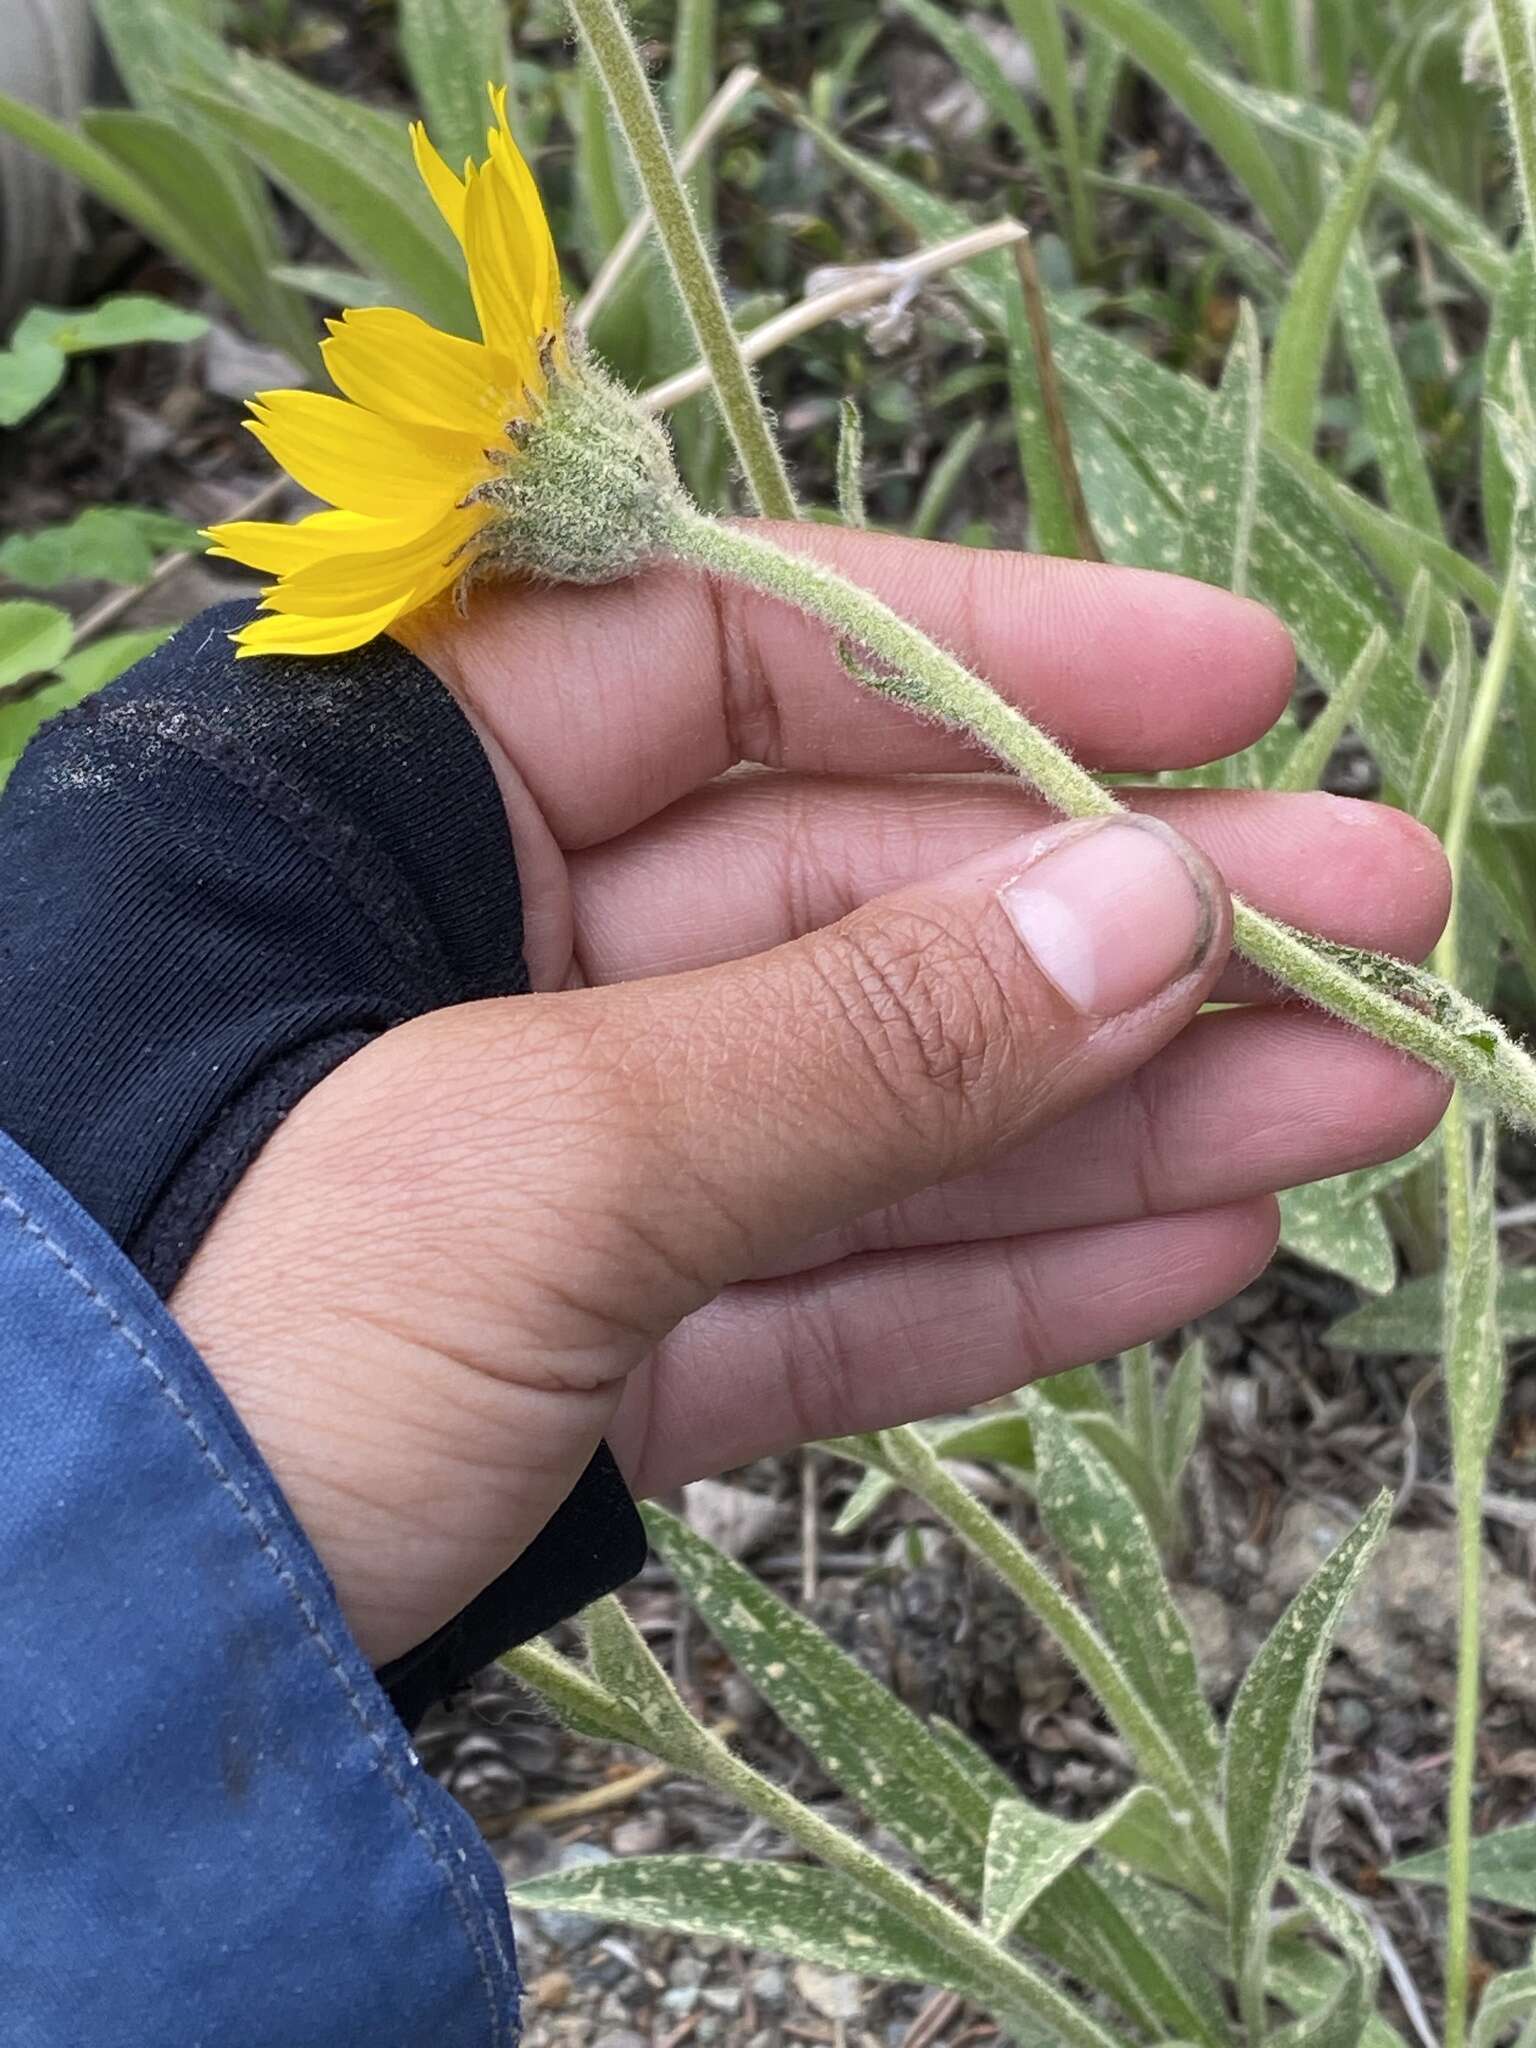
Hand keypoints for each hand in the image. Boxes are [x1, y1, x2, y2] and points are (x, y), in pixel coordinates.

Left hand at [170, 526, 1449, 1663]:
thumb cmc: (186, 1340)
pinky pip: (821, 1286)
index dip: (991, 659)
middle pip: (842, 899)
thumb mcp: (526, 1152)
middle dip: (1114, 921)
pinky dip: (1002, 1274)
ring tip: (1360, 1089)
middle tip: (1373, 920)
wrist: (40, 1695)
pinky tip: (1194, 1231)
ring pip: (869, 1106)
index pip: (724, 657)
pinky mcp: (584, 1359)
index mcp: (374, 804)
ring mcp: (539, 1170)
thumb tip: (1142, 915)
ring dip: (1116, 1110)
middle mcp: (461, 959)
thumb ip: (843, 1041)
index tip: (1227, 684)